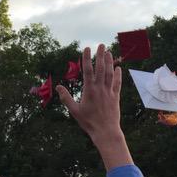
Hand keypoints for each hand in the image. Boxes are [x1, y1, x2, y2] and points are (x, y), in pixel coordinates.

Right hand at [57, 46, 129, 171]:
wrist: (105, 131)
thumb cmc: (88, 122)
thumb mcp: (74, 111)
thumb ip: (66, 98)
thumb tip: (59, 86)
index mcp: (89, 90)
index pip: (87, 70)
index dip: (87, 58)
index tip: (87, 48)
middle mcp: (100, 88)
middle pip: (101, 68)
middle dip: (101, 55)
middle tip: (101, 45)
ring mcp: (109, 92)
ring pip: (110, 73)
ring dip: (109, 62)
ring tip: (109, 52)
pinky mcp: (115, 97)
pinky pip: (117, 83)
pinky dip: (118, 75)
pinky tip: (118, 68)